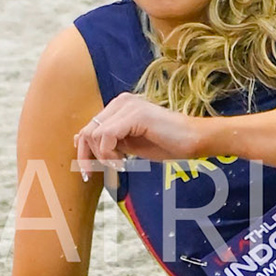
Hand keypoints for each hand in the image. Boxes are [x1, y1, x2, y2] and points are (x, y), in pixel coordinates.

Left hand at [73, 93, 210, 174]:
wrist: (194, 139)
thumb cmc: (167, 143)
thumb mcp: (130, 144)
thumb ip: (109, 141)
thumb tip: (81, 143)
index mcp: (119, 106)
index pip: (89, 127)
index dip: (83, 151)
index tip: (87, 171)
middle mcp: (121, 101)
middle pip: (87, 131)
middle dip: (88, 156)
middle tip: (95, 173)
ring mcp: (128, 106)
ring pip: (95, 134)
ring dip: (103, 156)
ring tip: (119, 165)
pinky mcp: (135, 115)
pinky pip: (107, 136)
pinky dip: (109, 154)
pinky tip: (123, 162)